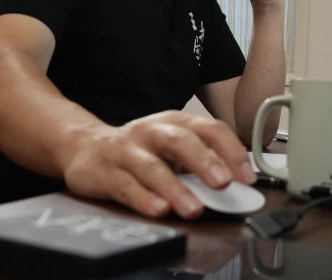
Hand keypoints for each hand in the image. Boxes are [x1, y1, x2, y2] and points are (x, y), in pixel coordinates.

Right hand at [60, 110, 256, 218]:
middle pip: (181, 141)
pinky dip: (143, 198)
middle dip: (204, 162)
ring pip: (151, 167)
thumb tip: (238, 186)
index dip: (231, 151)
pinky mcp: (103, 171)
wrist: (84, 146)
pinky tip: (159, 209)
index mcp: (175, 122)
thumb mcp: (172, 148)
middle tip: (224, 183)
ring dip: (174, 188)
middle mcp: (151, 131)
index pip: (209, 129)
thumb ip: (201, 163)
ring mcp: (126, 150)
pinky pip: (125, 186)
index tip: (247, 176)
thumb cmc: (139, 150)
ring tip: (193, 208)